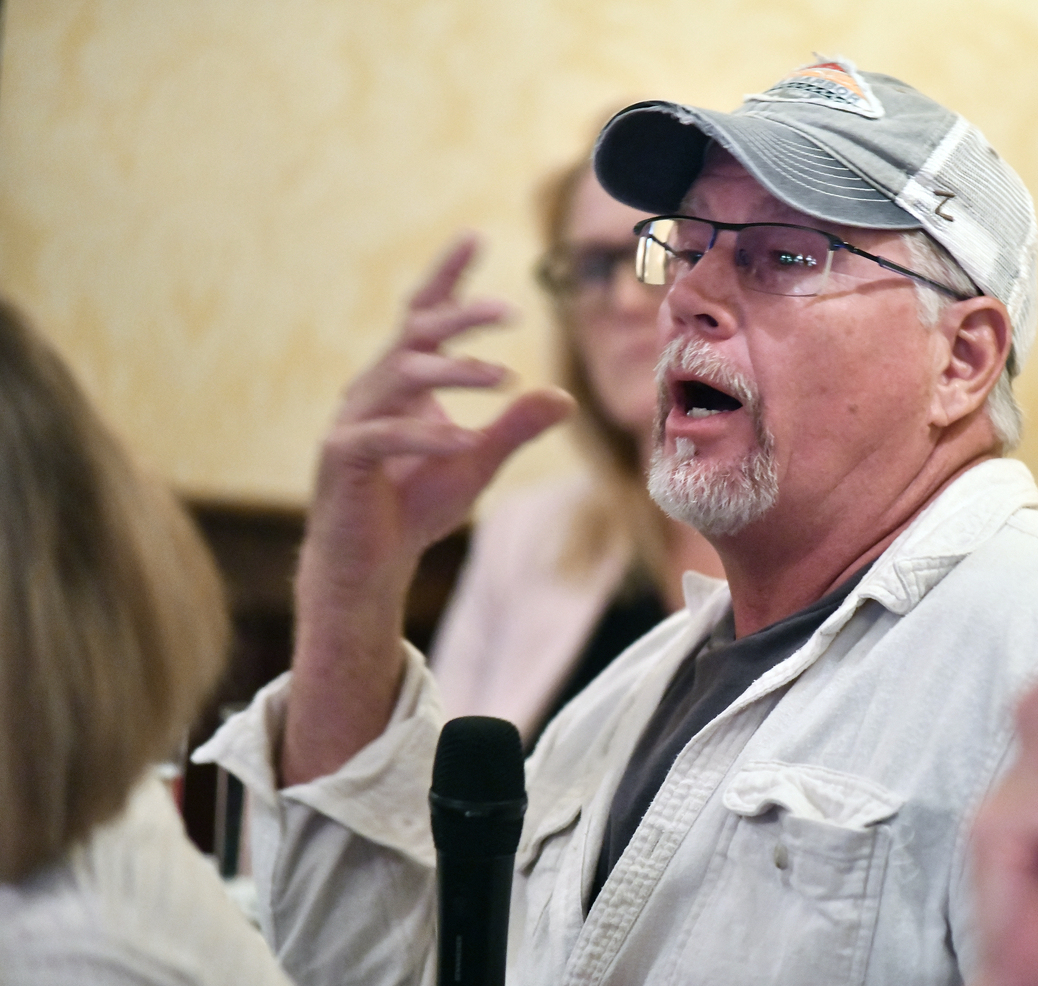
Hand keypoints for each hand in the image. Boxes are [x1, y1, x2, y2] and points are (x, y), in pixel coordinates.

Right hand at [283, 234, 574, 785]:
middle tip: (511, 312)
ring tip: (502, 378)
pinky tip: (465, 440)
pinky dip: (426, 435)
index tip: (476, 236)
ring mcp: (352, 420)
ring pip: (402, 377)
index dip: (446, 276)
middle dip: (460, 317)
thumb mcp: (478, 462)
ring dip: (453, 374)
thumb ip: (514, 427)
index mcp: (402, 381)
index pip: (422, 315)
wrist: (370, 563)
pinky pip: (384, 436)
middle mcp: (373, 389)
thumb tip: (562, 396)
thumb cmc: (416, 506)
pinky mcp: (342, 458)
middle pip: (415, 335)